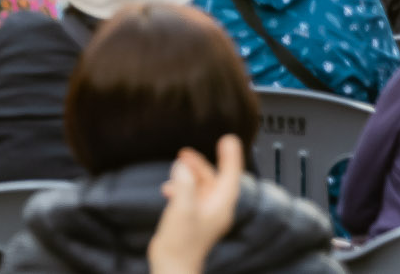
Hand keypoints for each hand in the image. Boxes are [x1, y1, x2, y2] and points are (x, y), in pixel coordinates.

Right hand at [148, 135, 244, 273]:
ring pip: (202, 186)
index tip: (229, 139)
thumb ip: (184, 185)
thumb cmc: (180, 243)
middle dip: (200, 164)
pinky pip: (192, 195)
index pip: (231, 177)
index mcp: (220, 207)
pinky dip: (182, 186)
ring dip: (189, 175)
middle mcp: (216, 209)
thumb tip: (182, 166)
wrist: (172, 266)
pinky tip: (168, 188)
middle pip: (214, 179)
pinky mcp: (193, 218)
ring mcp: (205, 214)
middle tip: (185, 152)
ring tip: (175, 167)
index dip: (230, 157)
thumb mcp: (182, 209)